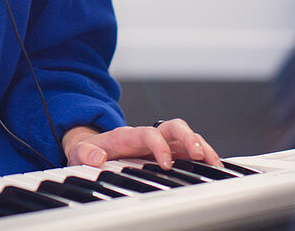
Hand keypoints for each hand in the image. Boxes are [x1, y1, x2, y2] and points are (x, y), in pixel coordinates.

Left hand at [62, 118, 221, 169]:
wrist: (93, 148)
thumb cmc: (90, 150)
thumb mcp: (80, 152)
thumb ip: (85, 153)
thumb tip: (95, 157)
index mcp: (128, 135)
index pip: (148, 134)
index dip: (159, 146)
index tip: (166, 164)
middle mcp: (148, 135)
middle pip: (173, 126)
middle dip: (188, 138)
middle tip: (199, 155)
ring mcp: (160, 143)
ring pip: (185, 136)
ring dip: (201, 146)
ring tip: (214, 164)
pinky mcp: (168, 152)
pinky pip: (188, 150)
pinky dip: (202, 155)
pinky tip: (212, 168)